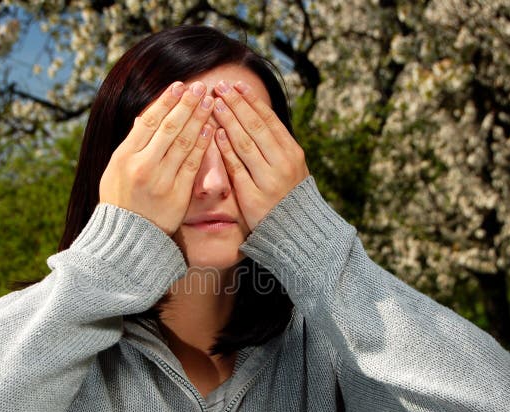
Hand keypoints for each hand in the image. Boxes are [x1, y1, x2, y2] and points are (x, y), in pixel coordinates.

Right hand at [99, 80, 214, 234]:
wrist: (127, 237)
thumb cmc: (120, 201)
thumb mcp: (114, 171)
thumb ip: (130, 145)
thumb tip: (141, 119)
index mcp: (124, 156)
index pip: (148, 121)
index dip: (165, 101)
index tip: (179, 86)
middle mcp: (142, 166)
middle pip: (169, 128)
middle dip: (187, 104)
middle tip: (201, 87)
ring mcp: (161, 180)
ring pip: (183, 142)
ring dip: (198, 119)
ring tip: (210, 102)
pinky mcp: (177, 194)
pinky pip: (192, 164)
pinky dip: (202, 145)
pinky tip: (210, 129)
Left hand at [211, 79, 309, 230]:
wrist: (295, 229)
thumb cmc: (288, 194)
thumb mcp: (290, 166)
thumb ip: (275, 144)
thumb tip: (255, 114)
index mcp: (292, 152)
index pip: (269, 119)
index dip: (251, 100)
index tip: (236, 84)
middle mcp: (283, 163)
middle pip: (256, 127)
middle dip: (236, 104)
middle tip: (220, 86)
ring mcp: (268, 179)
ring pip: (245, 144)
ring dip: (228, 121)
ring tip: (214, 104)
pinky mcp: (253, 196)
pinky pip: (237, 168)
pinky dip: (225, 149)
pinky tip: (215, 134)